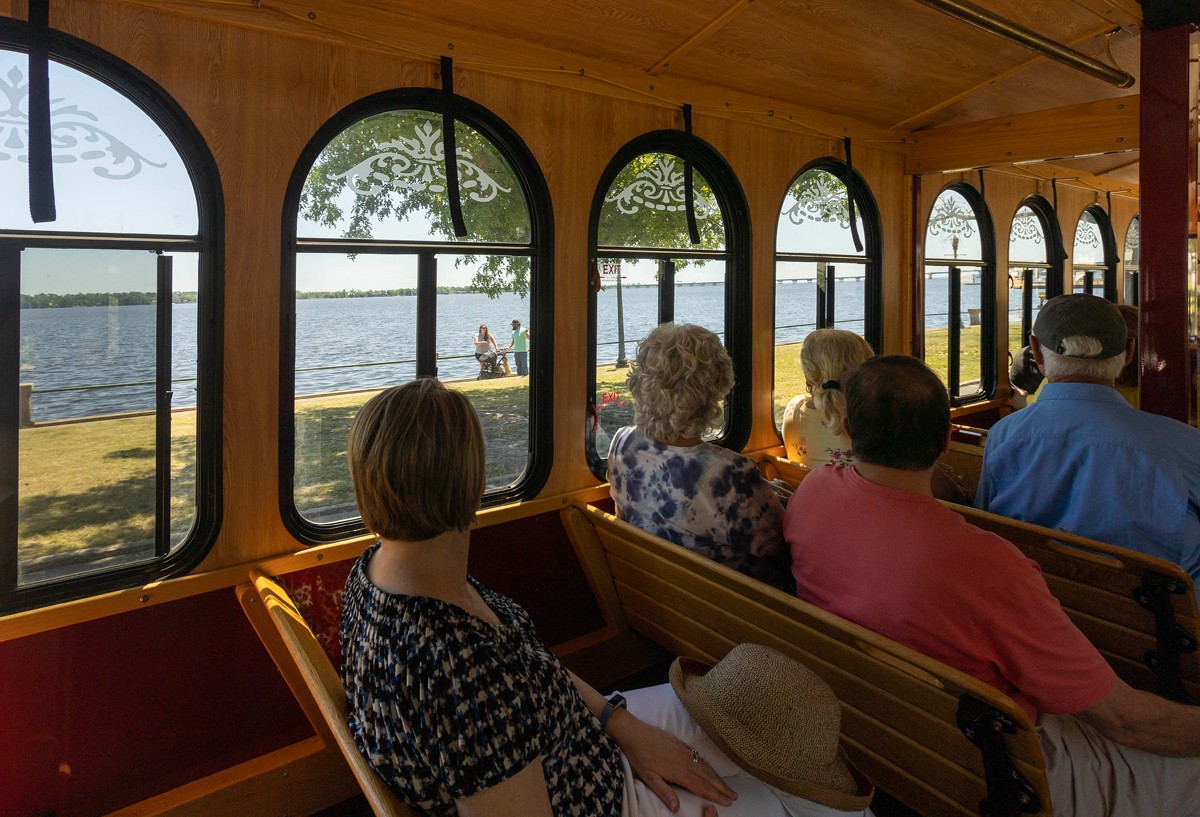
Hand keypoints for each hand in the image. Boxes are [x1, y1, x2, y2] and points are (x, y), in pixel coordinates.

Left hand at [607, 709, 735, 813]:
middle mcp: (685, 761)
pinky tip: (712, 770)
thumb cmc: (639, 756)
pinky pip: (699, 757)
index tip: (727, 802)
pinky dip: (709, 766)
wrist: (634, 732)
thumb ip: (664, 792)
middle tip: (734, 797)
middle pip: (708, 777)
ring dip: (718, 778)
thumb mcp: (648, 777)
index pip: (701, 786)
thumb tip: (677, 808)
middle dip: (722, 788)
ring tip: (728, 787)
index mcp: (678, 771)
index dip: (715, 795)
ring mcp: (685, 751)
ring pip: (705, 766)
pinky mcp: (681, 744)